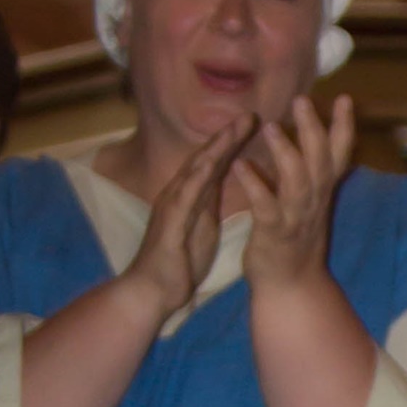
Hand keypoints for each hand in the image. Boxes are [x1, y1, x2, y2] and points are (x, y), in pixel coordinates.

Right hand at [129, 121, 248, 324]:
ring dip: (213, 151)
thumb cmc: (179, 261)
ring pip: (194, 172)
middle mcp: (180, 195)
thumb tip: (222, 184)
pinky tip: (208, 165)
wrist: (153, 290)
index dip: (232, 143)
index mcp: (192, 196)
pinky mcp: (169, 225)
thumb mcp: (202, 225)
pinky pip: (184, 199)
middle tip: (249, 115)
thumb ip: (209, 202)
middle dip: (226, 137)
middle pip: (205, 159)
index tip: (254, 123)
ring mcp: (172, 207)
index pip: (214, 163)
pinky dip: (196, 180)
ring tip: (232, 131)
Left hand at [226, 94, 355, 297]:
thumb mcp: (312, 203)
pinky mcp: (273, 234)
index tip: (343, 98)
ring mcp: (295, 218)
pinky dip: (254, 185)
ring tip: (269, 126)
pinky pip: (266, 207)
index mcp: (322, 192)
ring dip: (284, 152)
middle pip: (319, 161)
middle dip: (312, 130)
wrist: (291, 286)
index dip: (343, 127)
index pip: (339, 155)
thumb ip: (313, 173)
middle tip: (301, 100)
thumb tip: (315, 139)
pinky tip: (241, 165)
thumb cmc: (296, 239)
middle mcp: (314, 202)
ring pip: (297, 182)